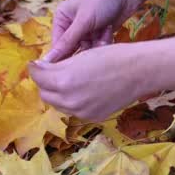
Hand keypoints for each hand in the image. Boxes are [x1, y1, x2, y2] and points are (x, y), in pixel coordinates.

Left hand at [30, 44, 148, 120]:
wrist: (138, 72)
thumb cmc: (111, 56)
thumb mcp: (80, 56)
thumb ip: (58, 66)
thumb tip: (41, 69)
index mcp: (63, 80)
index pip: (38, 77)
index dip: (36, 69)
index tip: (37, 64)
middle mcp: (69, 100)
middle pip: (45, 93)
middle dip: (45, 83)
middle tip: (52, 72)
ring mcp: (80, 112)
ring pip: (57, 104)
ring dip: (57, 93)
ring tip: (68, 81)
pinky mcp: (90, 117)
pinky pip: (73, 111)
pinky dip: (72, 101)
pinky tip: (83, 91)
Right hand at [43, 0, 141, 62]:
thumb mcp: (83, 21)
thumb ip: (66, 42)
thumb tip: (47, 61)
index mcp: (62, 18)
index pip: (57, 45)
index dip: (64, 57)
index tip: (72, 68)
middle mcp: (72, 24)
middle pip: (73, 49)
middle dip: (84, 50)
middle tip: (94, 44)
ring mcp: (87, 29)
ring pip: (87, 50)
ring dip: (97, 46)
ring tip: (104, 33)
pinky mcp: (101, 32)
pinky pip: (98, 47)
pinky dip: (104, 42)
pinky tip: (109, 32)